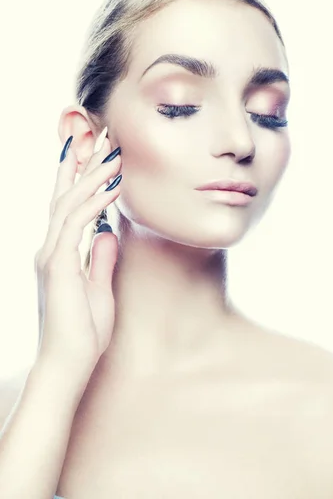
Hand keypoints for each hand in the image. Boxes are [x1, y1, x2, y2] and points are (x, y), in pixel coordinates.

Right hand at [34, 132, 121, 376]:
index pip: (67, 205)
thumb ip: (100, 259)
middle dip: (84, 162)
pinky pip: (77, 224)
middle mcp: (50, 248)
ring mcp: (52, 255)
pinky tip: (113, 186)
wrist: (68, 366)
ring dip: (94, 175)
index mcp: (59, 253)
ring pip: (70, 202)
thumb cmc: (83, 334)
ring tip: (115, 152)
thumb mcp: (98, 289)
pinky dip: (96, 202)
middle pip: (65, 194)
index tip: (95, 150)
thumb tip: (108, 233)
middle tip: (103, 134)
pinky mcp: (59, 265)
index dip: (78, 175)